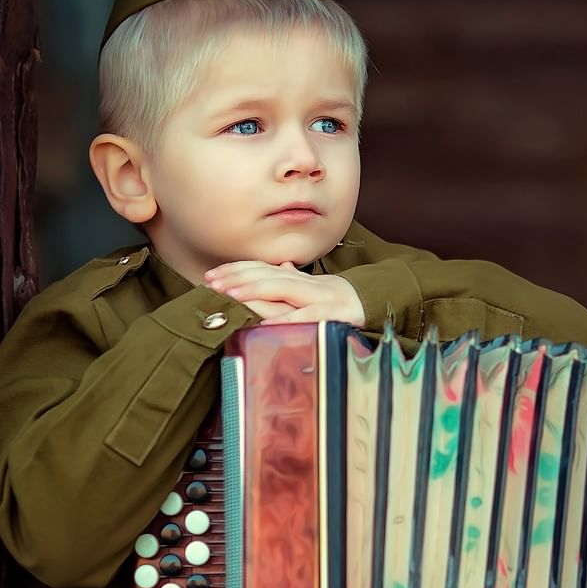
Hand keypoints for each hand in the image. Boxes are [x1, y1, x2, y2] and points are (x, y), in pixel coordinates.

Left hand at [204, 261, 363, 325]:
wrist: (375, 304)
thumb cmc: (339, 300)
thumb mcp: (313, 289)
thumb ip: (293, 279)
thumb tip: (278, 265)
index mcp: (298, 279)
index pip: (261, 269)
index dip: (236, 270)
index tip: (211, 276)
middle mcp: (305, 284)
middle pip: (267, 275)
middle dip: (238, 278)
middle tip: (211, 283)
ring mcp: (319, 297)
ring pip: (283, 289)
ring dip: (256, 291)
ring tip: (231, 294)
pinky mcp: (333, 314)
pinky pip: (307, 317)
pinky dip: (287, 319)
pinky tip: (267, 323)